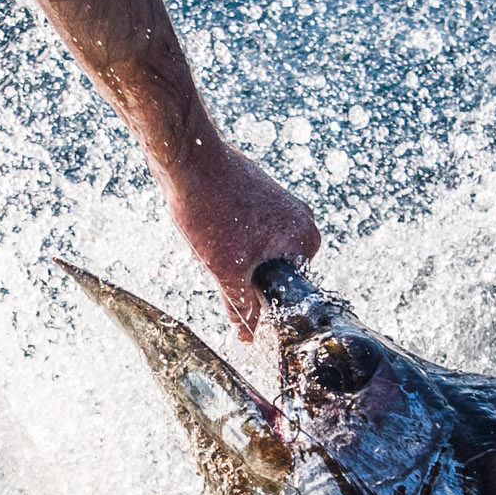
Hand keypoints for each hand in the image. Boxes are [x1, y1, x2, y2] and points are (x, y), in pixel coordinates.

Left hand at [164, 143, 321, 338]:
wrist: (188, 157)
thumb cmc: (211, 209)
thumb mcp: (226, 271)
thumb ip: (241, 307)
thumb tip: (249, 337)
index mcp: (307, 240)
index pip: (289, 289)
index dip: (260, 296)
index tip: (235, 284)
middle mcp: (303, 219)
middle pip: (272, 270)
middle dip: (243, 272)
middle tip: (219, 256)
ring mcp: (284, 204)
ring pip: (256, 250)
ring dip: (232, 254)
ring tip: (212, 235)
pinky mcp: (262, 194)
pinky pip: (249, 230)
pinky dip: (228, 235)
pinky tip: (209, 223)